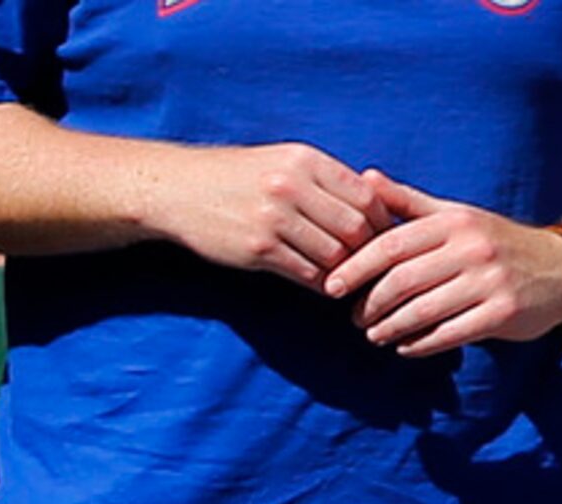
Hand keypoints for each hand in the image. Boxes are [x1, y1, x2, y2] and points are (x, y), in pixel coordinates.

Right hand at [158, 143, 394, 288]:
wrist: (180, 190)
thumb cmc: (235, 177)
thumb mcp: (282, 161)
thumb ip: (323, 179)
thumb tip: (370, 206)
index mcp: (305, 160)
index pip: (365, 195)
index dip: (381, 221)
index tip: (381, 237)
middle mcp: (292, 186)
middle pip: (354, 228)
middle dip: (367, 250)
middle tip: (369, 264)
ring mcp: (274, 219)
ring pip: (333, 254)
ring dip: (344, 271)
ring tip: (348, 278)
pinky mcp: (257, 249)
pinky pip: (306, 273)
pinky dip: (320, 283)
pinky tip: (322, 285)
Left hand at [326, 175, 561, 356]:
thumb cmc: (495, 242)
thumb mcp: (455, 215)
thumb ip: (408, 202)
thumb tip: (364, 178)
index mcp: (454, 221)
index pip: (392, 244)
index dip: (356, 267)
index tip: (331, 286)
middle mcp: (472, 247)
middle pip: (402, 280)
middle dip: (370, 304)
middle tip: (354, 318)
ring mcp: (489, 281)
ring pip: (422, 311)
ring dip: (390, 328)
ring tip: (374, 335)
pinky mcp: (502, 313)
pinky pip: (448, 334)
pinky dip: (420, 344)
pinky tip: (404, 347)